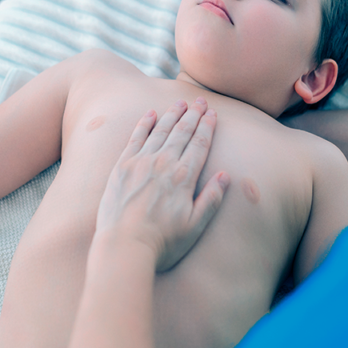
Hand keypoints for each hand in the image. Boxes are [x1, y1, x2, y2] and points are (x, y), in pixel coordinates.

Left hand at [96, 98, 228, 271]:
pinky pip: (136, 138)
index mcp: (184, 177)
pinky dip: (145, 124)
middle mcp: (164, 163)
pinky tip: (151, 114)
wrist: (124, 246)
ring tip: (181, 102)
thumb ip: (211, 199)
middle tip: (201, 101)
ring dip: (172, 114)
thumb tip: (225, 175)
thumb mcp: (195, 226)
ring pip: (160, 130)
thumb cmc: (162, 242)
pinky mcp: (122, 166)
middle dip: (193, 114)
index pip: (200, 144)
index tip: (213, 114)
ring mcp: (141, 162)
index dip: (207, 126)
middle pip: (182, 132)